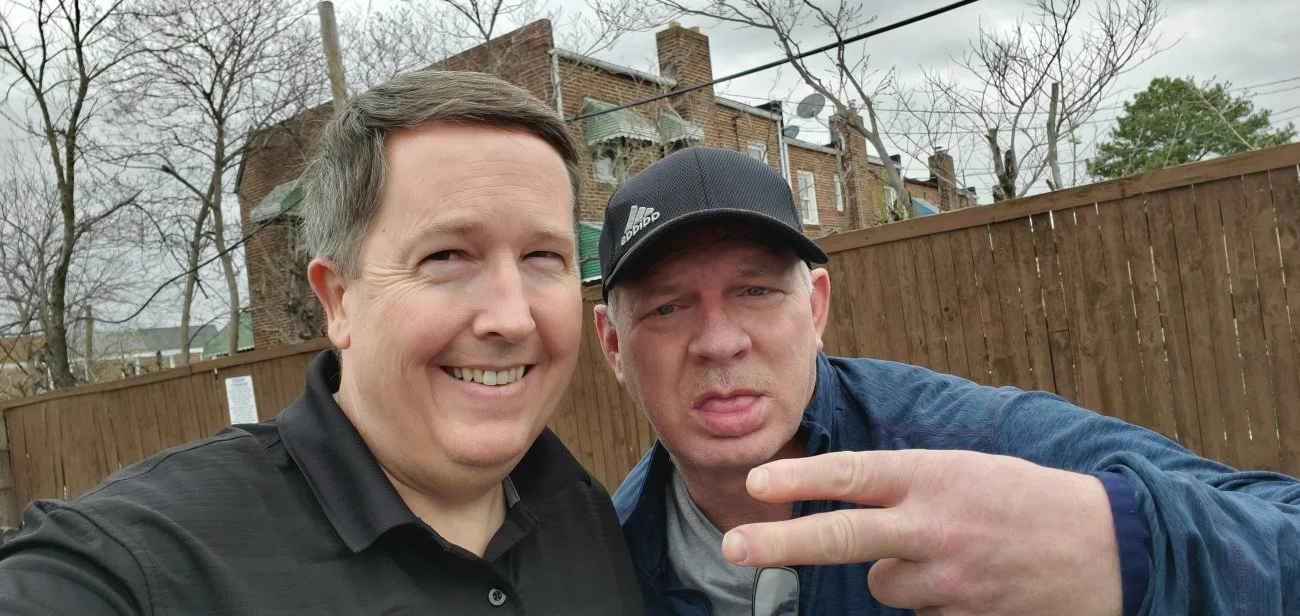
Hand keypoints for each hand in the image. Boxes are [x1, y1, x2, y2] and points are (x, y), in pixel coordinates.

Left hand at [720, 450, 1122, 615]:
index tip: (757, 483)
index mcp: (935, 475)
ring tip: (952, 555)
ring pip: (881, 583)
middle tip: (734, 545)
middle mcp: (935, 525)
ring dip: (899, 573)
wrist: (1110, 549)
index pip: (855, 475)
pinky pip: (918, 609)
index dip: (802, 479)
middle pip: (843, 536)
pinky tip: (972, 580)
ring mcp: (949, 576)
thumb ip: (906, 485)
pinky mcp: (962, 614)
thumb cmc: (1027, 500)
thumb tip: (848, 503)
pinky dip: (932, 597)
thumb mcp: (965, 470)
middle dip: (782, 543)